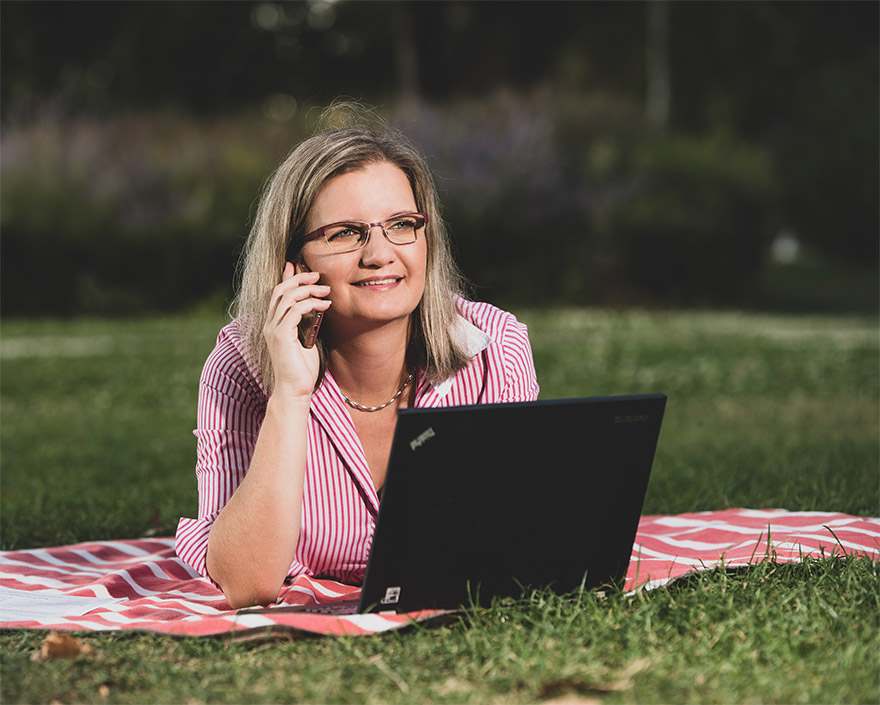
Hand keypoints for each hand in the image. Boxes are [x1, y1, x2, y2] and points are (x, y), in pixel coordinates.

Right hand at [263, 262, 331, 398]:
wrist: (295, 390)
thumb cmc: (302, 369)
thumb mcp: (306, 340)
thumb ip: (306, 323)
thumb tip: (316, 308)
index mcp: (274, 324)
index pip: (277, 294)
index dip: (287, 277)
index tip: (301, 267)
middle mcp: (270, 324)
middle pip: (281, 290)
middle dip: (299, 278)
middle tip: (318, 276)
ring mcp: (273, 329)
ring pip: (287, 297)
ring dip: (308, 290)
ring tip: (326, 291)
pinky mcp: (281, 336)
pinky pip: (294, 311)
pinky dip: (310, 304)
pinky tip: (324, 306)